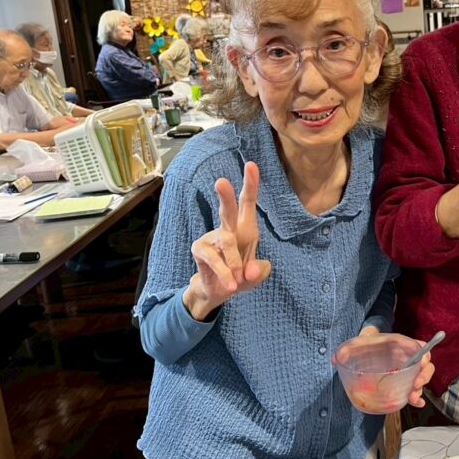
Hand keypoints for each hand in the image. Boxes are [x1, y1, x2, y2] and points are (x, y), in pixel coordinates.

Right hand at [184, 161, 271, 320]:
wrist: (217, 293)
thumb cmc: (240, 277)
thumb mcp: (256, 276)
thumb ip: (259, 272)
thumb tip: (248, 272)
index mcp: (245, 228)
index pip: (248, 203)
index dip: (251, 184)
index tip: (251, 165)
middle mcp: (228, 229)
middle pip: (227, 209)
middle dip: (225, 196)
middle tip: (221, 182)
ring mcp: (211, 237)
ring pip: (226, 241)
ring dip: (235, 262)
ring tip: (238, 282)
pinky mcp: (199, 249)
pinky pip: (214, 259)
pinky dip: (225, 274)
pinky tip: (230, 286)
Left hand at [335, 332, 435, 408]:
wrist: (366, 347)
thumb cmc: (365, 343)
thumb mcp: (357, 343)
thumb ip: (347, 349)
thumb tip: (335, 359)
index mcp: (400, 344)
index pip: (418, 346)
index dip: (424, 354)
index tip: (422, 363)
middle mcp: (407, 357)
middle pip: (425, 365)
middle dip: (424, 376)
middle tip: (416, 385)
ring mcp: (406, 369)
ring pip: (421, 378)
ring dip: (419, 389)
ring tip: (413, 398)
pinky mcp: (403, 381)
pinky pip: (414, 388)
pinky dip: (418, 397)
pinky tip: (417, 404)